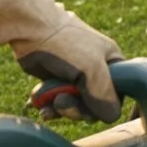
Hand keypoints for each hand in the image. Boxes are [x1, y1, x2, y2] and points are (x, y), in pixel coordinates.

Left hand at [0, 0, 124, 122]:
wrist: (29, 29)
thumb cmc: (65, 44)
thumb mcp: (92, 69)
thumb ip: (105, 95)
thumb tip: (111, 117)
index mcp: (112, 62)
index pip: (117, 96)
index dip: (102, 106)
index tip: (87, 105)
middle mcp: (96, 69)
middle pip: (94, 105)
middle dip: (77, 109)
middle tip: (61, 103)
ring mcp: (75, 75)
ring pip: (75, 105)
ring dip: (61, 109)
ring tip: (48, 106)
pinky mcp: (56, 79)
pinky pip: (58, 101)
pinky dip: (50, 106)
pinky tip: (42, 106)